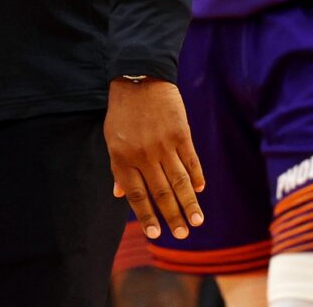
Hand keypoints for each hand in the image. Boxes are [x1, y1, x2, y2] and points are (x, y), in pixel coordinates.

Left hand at [105, 78, 205, 239]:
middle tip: (182, 235)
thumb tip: (120, 195)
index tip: (155, 234)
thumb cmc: (123, 111)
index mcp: (122, 157)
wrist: (140, 77)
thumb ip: (118, 168)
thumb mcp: (112, 138)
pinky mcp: (181, 134)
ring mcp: (164, 144)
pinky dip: (196, 177)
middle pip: (161, 192)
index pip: (136, 195)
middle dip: (172, 217)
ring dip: (189, 204)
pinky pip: (191, 161)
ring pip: (179, 181)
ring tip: (197, 222)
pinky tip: (200, 191)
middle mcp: (143, 154)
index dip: (146, 216)